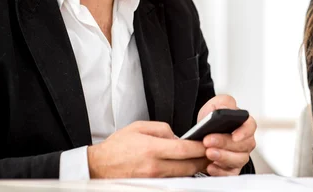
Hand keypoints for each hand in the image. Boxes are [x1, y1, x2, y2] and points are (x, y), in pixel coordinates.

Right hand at [87, 121, 209, 177]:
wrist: (99, 166)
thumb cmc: (118, 146)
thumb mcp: (139, 127)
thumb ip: (162, 129)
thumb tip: (178, 137)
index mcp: (153, 149)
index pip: (185, 149)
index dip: (201, 147)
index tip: (209, 142)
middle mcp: (155, 166)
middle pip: (189, 166)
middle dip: (204, 160)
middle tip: (213, 152)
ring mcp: (154, 179)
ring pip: (184, 175)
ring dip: (196, 168)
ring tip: (203, 159)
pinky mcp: (152, 185)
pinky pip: (174, 180)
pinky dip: (183, 174)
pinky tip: (186, 168)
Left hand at [198, 95, 256, 175]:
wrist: (203, 133)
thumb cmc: (213, 119)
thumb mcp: (216, 104)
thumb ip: (222, 103)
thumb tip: (224, 108)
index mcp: (244, 124)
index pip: (250, 127)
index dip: (244, 132)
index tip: (234, 135)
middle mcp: (245, 142)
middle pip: (243, 145)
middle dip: (225, 144)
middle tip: (209, 141)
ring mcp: (239, 156)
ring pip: (238, 160)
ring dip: (223, 157)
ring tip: (208, 153)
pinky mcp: (232, 169)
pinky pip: (230, 173)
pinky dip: (220, 172)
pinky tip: (210, 167)